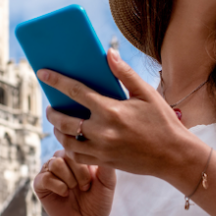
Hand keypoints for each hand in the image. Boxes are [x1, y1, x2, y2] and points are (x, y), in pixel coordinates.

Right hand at [33, 149, 115, 215]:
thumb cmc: (98, 203)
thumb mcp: (108, 182)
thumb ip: (106, 165)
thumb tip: (102, 146)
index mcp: (77, 156)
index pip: (78, 147)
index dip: (86, 164)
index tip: (93, 180)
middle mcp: (62, 160)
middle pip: (66, 154)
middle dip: (79, 173)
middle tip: (85, 188)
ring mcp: (49, 171)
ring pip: (55, 164)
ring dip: (69, 180)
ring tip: (74, 190)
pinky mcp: (40, 184)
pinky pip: (45, 177)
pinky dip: (58, 186)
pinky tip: (64, 194)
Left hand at [39, 48, 190, 179]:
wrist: (174, 155)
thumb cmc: (162, 121)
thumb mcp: (146, 93)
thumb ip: (124, 73)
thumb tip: (109, 53)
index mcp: (111, 110)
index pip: (75, 91)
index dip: (56, 81)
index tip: (42, 73)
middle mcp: (102, 131)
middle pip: (64, 120)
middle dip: (52, 112)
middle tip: (51, 107)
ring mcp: (102, 149)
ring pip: (66, 141)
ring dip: (58, 131)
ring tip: (58, 124)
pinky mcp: (104, 162)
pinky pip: (77, 157)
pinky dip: (69, 148)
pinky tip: (71, 140)